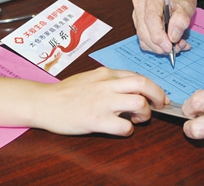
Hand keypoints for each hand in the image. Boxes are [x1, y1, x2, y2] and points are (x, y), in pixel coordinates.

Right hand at [35, 67, 166, 135]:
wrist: (43, 102)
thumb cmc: (65, 93)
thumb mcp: (90, 78)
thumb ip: (109, 81)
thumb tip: (129, 88)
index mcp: (105, 74)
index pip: (137, 76)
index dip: (153, 86)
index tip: (157, 96)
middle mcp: (106, 85)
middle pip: (144, 84)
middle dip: (158, 95)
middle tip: (160, 105)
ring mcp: (102, 102)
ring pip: (139, 103)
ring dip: (145, 113)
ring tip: (139, 119)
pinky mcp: (97, 120)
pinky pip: (124, 126)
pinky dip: (129, 129)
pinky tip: (122, 129)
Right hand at [131, 0, 195, 54]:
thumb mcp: (187, 6)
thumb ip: (181, 20)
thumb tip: (173, 37)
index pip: (150, 18)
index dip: (158, 35)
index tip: (169, 47)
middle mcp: (140, 2)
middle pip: (144, 30)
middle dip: (159, 45)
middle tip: (176, 49)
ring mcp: (136, 13)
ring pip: (143, 37)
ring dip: (159, 47)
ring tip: (176, 46)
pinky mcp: (138, 22)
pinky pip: (143, 40)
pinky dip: (156, 46)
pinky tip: (169, 44)